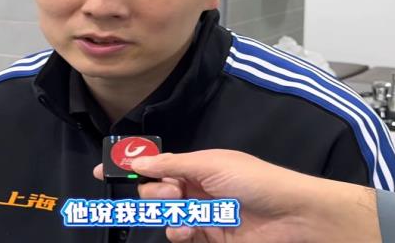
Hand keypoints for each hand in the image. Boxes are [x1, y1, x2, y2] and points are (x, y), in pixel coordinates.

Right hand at [93, 149, 379, 242]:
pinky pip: (180, 233)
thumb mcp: (210, 165)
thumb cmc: (251, 180)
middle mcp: (195, 186)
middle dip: (155, 191)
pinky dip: (179, 231)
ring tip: (186, 211)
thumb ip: (171, 165)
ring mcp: (201, 212)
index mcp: (196, 164)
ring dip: (169, 212)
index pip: (157, 163)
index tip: (103, 169)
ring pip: (166, 213)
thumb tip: (136, 160)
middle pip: (156, 189)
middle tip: (172, 192)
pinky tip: (189, 229)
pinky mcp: (208, 236)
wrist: (290, 217)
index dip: (131, 165)